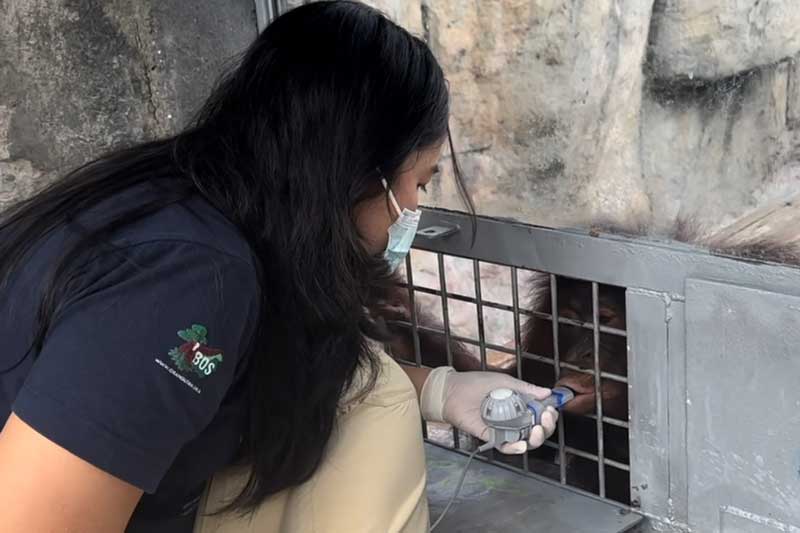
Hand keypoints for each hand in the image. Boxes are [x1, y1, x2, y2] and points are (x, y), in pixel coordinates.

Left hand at [420, 367, 557, 453]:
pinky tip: (522, 444)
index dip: (549, 415)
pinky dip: (515, 448)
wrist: (452, 391)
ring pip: (525, 441)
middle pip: (537, 430)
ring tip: (536, 430)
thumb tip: (547, 392)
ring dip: (536, 439)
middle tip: (545, 419)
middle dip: (546, 427)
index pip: (540, 415)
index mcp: (520, 406)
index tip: (551, 410)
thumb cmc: (477, 383)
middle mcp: (514, 420)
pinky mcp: (491, 438)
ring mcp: (504, 430)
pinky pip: (506, 447)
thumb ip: (525, 389)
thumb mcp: (504, 382)